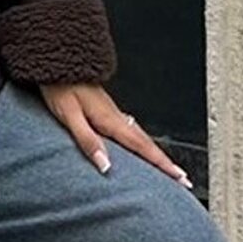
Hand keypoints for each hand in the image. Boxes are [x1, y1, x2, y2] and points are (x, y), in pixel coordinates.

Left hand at [37, 80, 193, 186]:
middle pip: (147, 144)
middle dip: (167, 163)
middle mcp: (116, 117)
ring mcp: (113, 113)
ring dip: (157, 154)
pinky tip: (141, 149)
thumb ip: (87, 141)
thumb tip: (105, 166)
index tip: (180, 178)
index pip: (143, 147)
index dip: (162, 164)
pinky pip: (131, 132)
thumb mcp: (69, 116)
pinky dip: (143, 144)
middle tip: (184, 180)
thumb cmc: (60, 86)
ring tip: (168, 169)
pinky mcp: (106, 111)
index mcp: (110, 120)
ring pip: (141, 138)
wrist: (58, 61)